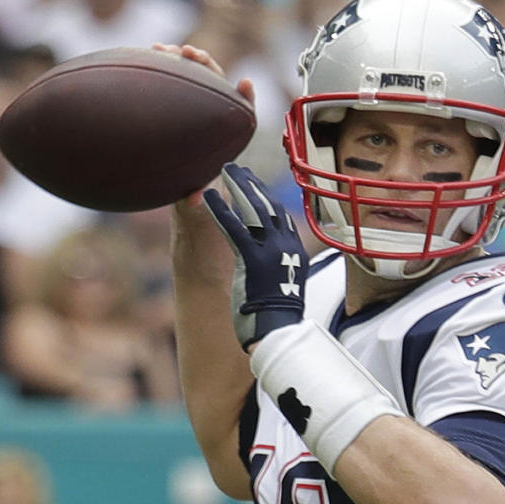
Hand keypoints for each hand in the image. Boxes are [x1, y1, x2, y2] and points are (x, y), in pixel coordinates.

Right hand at [151, 43, 254, 208]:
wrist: (189, 181)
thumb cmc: (198, 187)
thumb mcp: (198, 194)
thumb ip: (198, 196)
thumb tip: (193, 202)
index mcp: (226, 131)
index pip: (242, 110)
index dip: (245, 97)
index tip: (244, 85)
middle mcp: (214, 111)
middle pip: (216, 80)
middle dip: (204, 63)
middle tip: (188, 53)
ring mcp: (197, 102)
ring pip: (193, 74)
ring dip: (179, 58)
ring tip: (160, 48)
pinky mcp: (179, 99)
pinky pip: (173, 78)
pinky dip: (163, 65)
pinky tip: (148, 54)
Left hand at [203, 163, 307, 348]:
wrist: (276, 334)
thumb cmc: (275, 319)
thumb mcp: (283, 288)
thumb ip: (277, 271)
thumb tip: (272, 270)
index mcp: (295, 253)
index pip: (281, 216)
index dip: (265, 197)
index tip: (253, 183)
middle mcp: (286, 247)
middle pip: (269, 206)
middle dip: (251, 185)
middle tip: (236, 169)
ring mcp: (271, 252)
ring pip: (253, 210)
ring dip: (238, 187)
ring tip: (224, 170)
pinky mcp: (252, 260)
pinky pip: (234, 228)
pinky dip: (221, 208)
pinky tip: (210, 194)